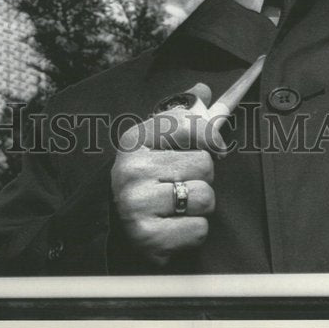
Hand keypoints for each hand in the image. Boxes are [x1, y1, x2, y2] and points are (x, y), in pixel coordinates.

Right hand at [111, 83, 226, 266]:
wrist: (112, 223)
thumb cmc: (144, 178)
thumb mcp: (154, 141)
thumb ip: (180, 115)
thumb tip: (203, 90)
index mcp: (134, 140)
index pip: (189, 124)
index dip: (210, 136)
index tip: (216, 147)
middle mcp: (132, 170)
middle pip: (205, 163)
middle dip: (201, 176)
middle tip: (181, 182)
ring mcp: (137, 205)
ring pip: (205, 197)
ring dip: (200, 205)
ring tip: (178, 205)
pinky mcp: (148, 238)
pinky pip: (199, 229)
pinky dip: (193, 231)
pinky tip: (175, 226)